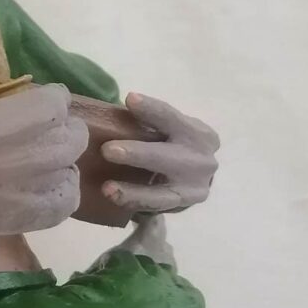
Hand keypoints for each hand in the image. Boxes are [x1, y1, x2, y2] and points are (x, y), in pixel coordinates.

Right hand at [0, 83, 88, 236]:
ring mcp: (43, 181)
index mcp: (24, 110)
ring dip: (57, 169)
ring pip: (72, 168)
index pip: (59, 99)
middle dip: (57, 137)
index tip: (31, 117)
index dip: (46, 108)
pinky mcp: (35, 213)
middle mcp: (42, 143)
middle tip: (32, 148)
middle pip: (74, 135)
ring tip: (33, 176)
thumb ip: (2, 112)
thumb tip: (18, 116)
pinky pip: (66, 202)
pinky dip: (56, 199)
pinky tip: (35, 198)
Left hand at [100, 93, 218, 214]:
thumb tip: (108, 112)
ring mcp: (194, 188)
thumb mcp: (172, 131)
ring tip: (107, 188)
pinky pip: (154, 207)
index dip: (151, 109)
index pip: (171, 118)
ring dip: (133, 191)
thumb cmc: (175, 145)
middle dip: (137, 154)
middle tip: (108, 150)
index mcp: (196, 133)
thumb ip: (150, 124)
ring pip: (161, 192)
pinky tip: (114, 199)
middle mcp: (200, 160)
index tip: (131, 99)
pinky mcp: (183, 206)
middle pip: (166, 156)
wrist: (199, 177)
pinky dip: (133, 203)